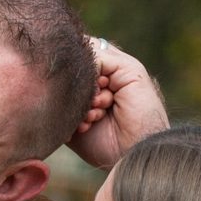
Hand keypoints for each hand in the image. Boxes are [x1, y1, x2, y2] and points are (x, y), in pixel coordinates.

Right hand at [69, 38, 168, 169]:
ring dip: (82, 103)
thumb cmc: (143, 110)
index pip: (86, 52)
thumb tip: (76, 52)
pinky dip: (74, 118)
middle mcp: (92, 86)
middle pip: (72, 71)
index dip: (89, 61)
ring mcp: (80, 105)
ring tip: (99, 114)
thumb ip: (104, 55)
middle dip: (87, 85)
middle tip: (102, 97)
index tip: (102, 76)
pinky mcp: (69, 125)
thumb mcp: (132, 72)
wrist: (138, 148)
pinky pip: (58, 114)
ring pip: (64, 92)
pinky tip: (89, 125)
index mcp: (108, 70)